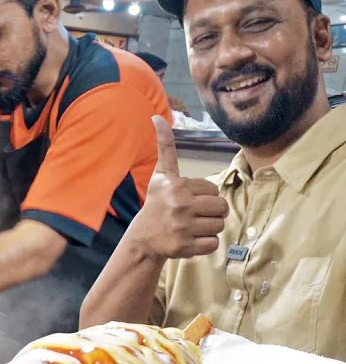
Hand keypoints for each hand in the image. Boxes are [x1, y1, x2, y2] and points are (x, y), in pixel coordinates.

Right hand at [128, 116, 228, 259]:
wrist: (143, 238)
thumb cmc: (157, 203)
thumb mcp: (160, 175)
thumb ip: (165, 147)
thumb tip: (156, 117)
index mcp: (177, 187)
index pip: (213, 189)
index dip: (204, 195)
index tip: (187, 200)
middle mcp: (179, 206)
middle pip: (222, 207)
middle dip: (212, 212)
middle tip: (194, 215)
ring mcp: (182, 227)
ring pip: (220, 225)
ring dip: (209, 228)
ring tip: (192, 227)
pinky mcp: (185, 246)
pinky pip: (214, 244)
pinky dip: (206, 244)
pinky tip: (191, 239)